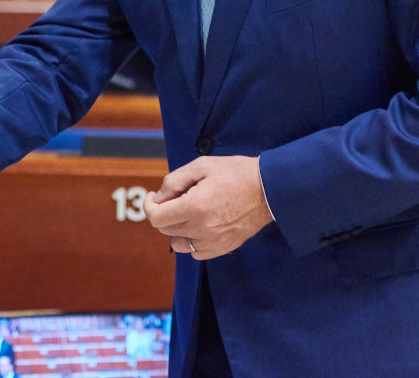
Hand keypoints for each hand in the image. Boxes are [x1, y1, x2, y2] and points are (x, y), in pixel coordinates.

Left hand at [142, 156, 273, 260]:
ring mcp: (213, 241)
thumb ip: (175, 180)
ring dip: (177, 230)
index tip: (154, 197)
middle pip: (166, 230)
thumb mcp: (202, 165)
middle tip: (176, 197)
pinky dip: (193, 241)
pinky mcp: (224, 248)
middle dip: (164, 213)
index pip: (156, 217)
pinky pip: (196, 253)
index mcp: (194, 207)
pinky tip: (201, 225)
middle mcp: (201, 229)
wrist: (268, 189)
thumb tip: (160, 196)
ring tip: (188, 213)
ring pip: (179, 245)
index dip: (150, 206)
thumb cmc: (236, 173)